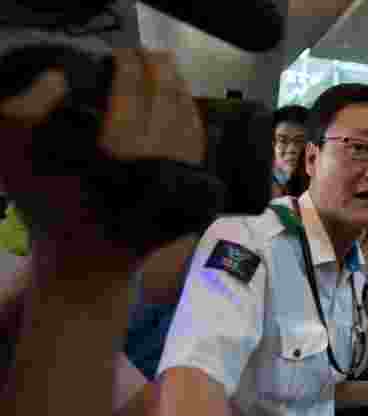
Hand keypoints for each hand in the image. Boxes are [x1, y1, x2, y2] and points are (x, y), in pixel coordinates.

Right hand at [0, 49, 201, 277]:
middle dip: (160, 70)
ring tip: (167, 73)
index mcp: (117, 147)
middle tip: (148, 55)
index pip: (131, 89)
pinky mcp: (191, 191)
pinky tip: (184, 108)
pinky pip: (198, 146)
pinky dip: (193, 120)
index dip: (128, 64)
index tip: (120, 55)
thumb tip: (59, 78)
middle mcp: (157, 157)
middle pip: (168, 99)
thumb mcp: (22, 160)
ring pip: (189, 120)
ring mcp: (180, 174)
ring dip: (180, 90)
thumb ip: (27, 114)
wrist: (89, 263)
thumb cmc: (51, 211)